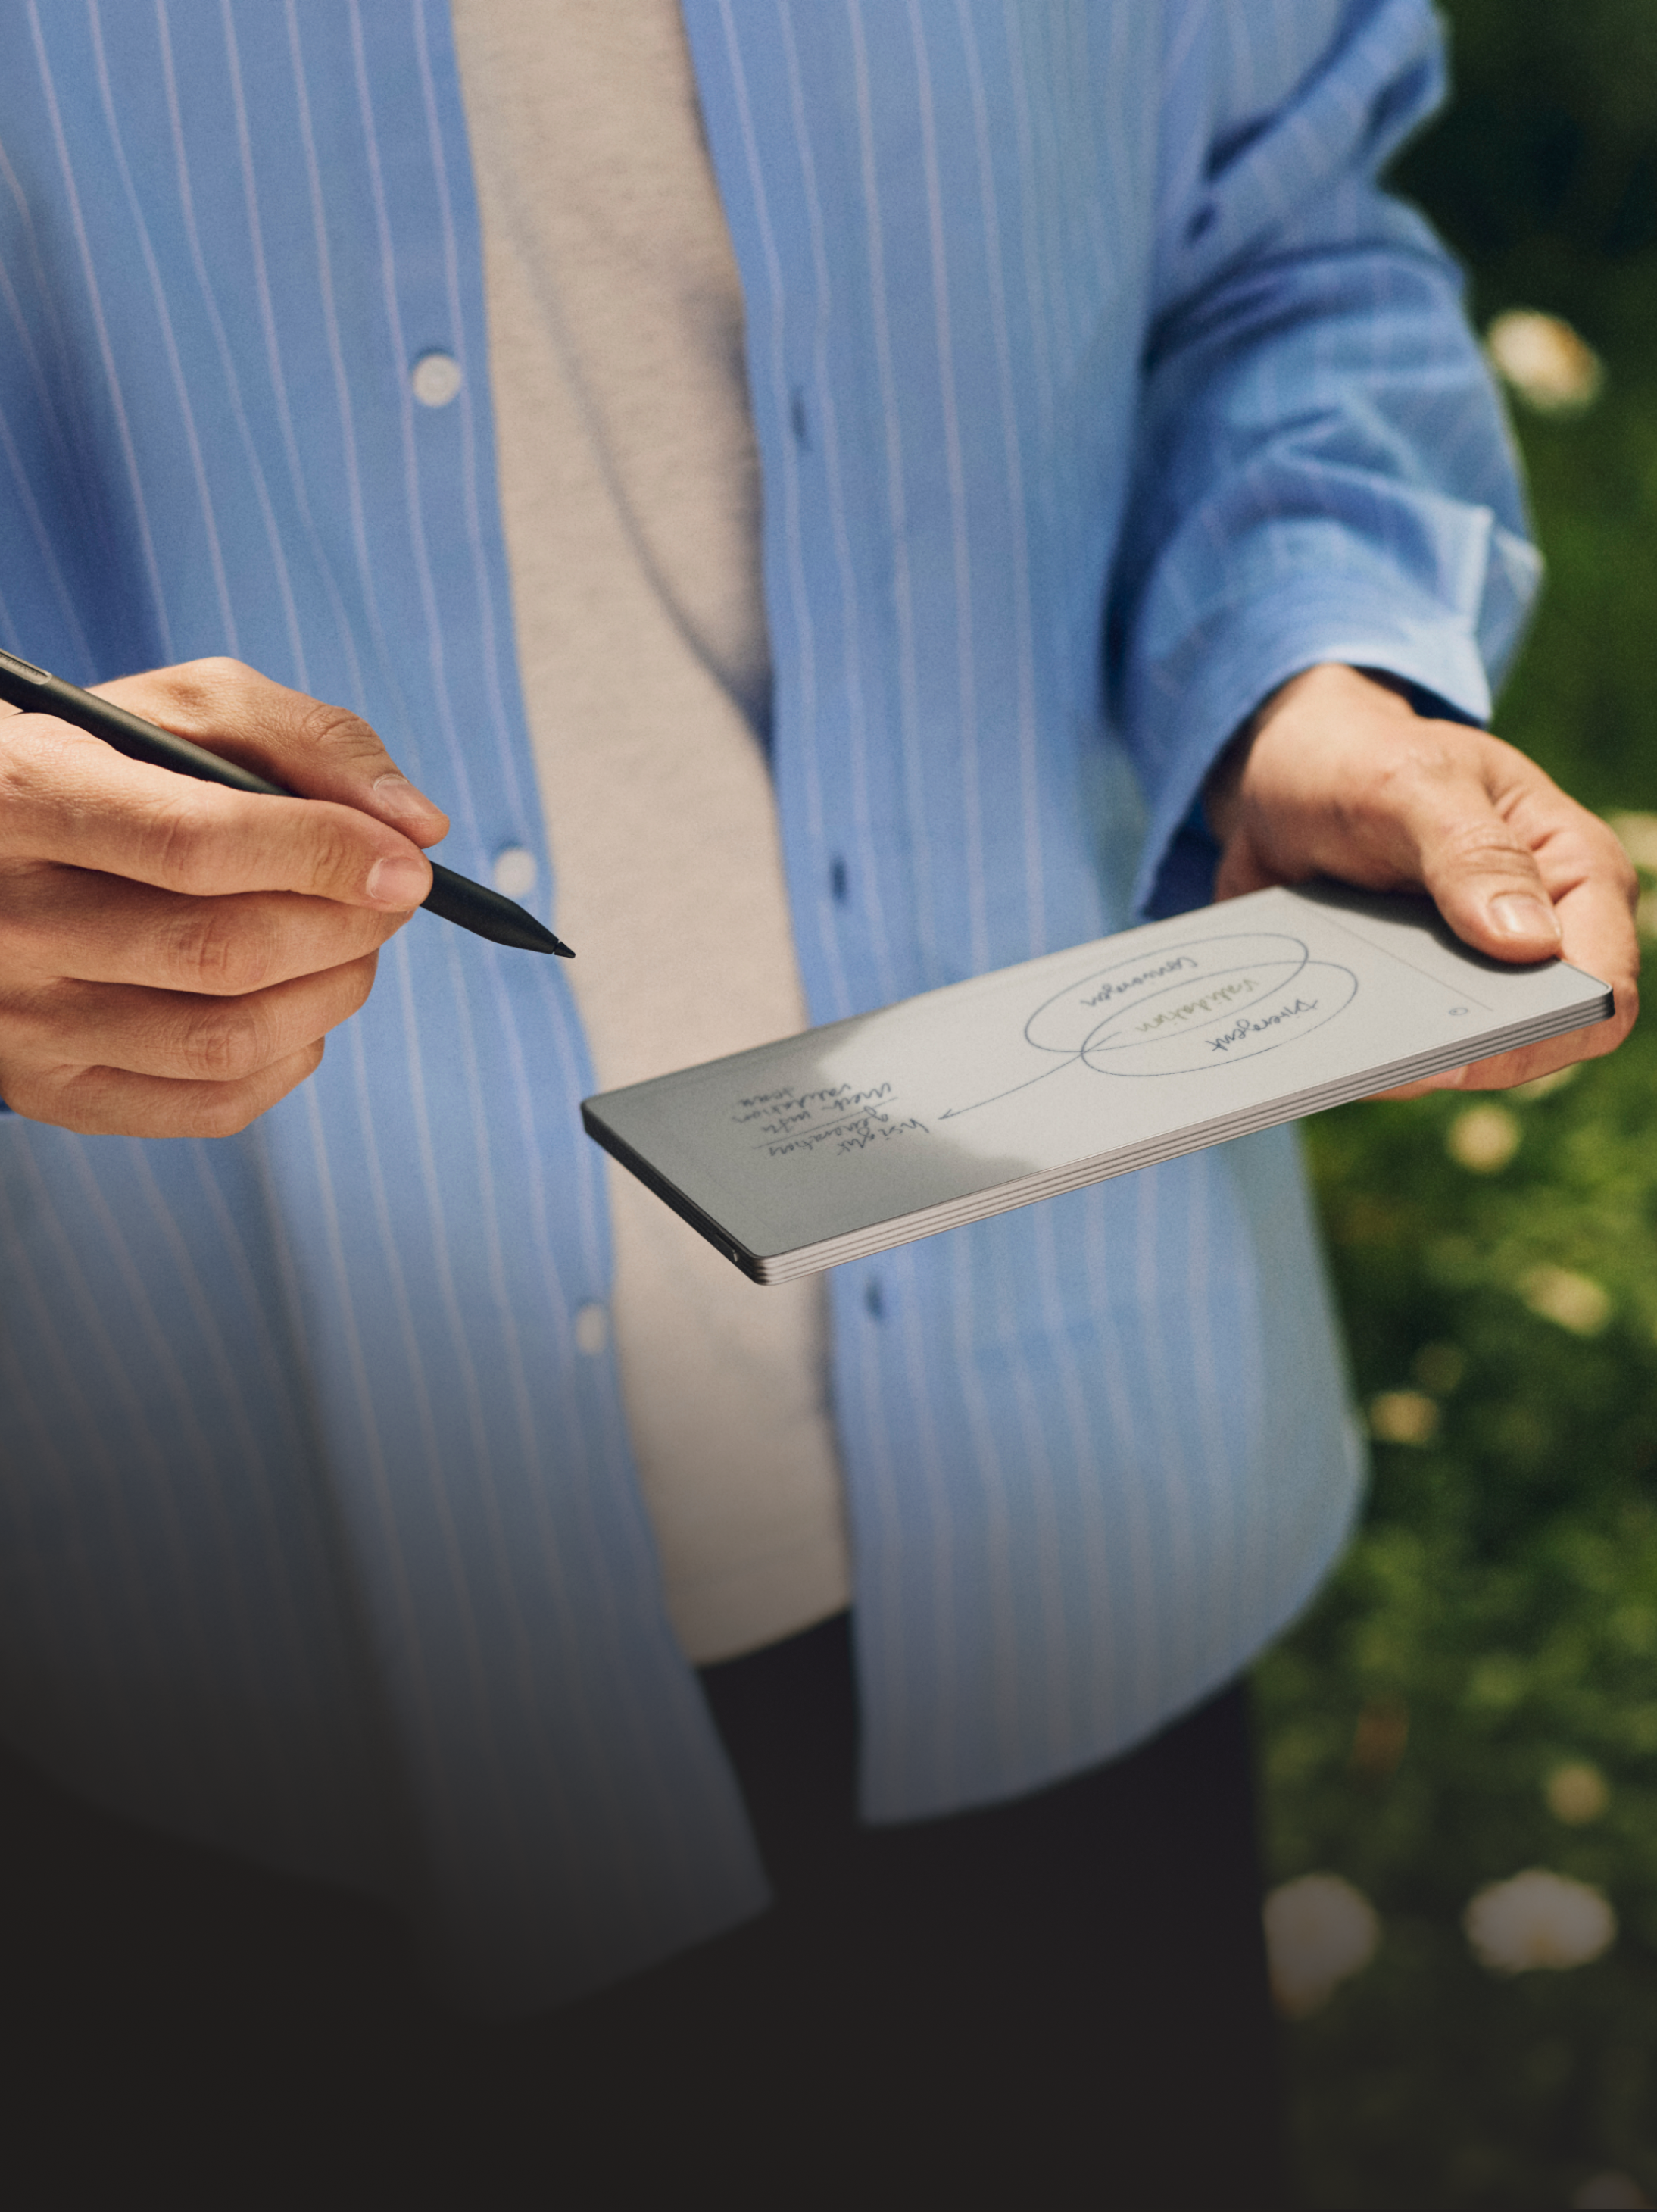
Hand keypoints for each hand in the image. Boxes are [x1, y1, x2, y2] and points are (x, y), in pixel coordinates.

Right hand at [0, 657, 449, 1136]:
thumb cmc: (110, 765)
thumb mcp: (185, 710)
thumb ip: (305, 739)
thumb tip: (419, 827)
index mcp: (24, 796)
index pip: (196, 844)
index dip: (325, 856)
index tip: (410, 865)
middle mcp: (6, 919)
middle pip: (222, 952)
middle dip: (347, 925)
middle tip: (393, 895)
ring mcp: (23, 1019)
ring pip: (225, 1040)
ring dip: (332, 992)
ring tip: (354, 943)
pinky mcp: (52, 1091)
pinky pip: (211, 1104)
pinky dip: (290, 1056)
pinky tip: (297, 1001)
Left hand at [1204, 663, 1638, 1094]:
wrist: (1282, 775)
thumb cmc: (1364, 759)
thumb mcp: (1411, 785)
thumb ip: (1472, 852)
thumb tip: (1530, 944)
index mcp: (1575, 872)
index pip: (1600, 988)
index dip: (1544, 1031)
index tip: (1464, 1047)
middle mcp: (1537, 938)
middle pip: (1529, 1039)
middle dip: (1458, 1054)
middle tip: (1375, 1056)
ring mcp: (1472, 976)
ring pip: (1454, 1057)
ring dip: (1395, 1061)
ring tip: (1333, 1053)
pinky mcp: (1411, 1000)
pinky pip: (1394, 1054)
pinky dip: (1356, 1054)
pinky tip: (1310, 1051)